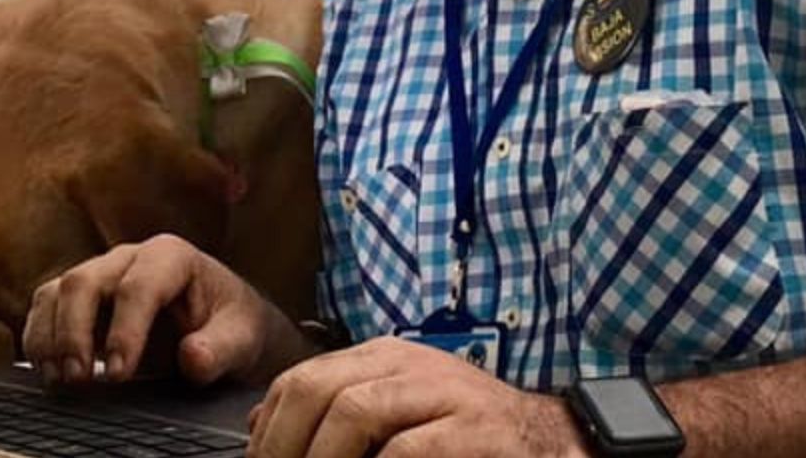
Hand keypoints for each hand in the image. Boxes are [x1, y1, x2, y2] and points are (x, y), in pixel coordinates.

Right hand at [21, 234, 313, 387]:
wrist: (221, 326)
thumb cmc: (231, 325)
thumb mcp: (241, 338)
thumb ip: (221, 348)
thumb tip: (192, 357)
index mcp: (171, 257)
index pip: (139, 286)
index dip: (124, 330)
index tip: (118, 373)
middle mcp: (129, 258)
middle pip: (85, 281)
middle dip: (75, 332)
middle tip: (80, 379)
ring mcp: (101, 274)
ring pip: (57, 291)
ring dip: (50, 337)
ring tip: (60, 380)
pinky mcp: (80, 297)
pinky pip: (46, 306)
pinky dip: (39, 338)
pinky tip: (48, 371)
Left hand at [247, 337, 585, 457]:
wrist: (546, 437)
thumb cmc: (462, 432)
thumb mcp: (393, 410)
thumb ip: (333, 410)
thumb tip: (259, 422)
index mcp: (382, 357)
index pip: (302, 379)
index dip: (269, 429)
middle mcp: (407, 364)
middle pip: (318, 389)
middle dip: (284, 445)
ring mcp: (441, 392)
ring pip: (355, 410)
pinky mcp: (471, 429)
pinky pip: (407, 450)